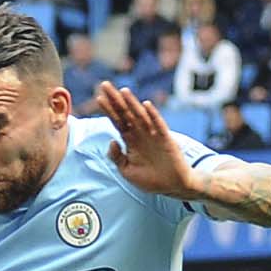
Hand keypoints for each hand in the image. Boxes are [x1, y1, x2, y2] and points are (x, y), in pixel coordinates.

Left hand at [95, 80, 198, 200]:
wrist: (172, 186)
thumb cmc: (150, 178)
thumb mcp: (127, 171)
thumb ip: (116, 157)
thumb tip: (111, 141)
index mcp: (130, 140)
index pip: (117, 121)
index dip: (108, 109)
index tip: (98, 97)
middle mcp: (140, 134)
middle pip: (125, 113)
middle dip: (115, 99)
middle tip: (104, 85)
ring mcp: (153, 135)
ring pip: (140, 115)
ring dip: (131, 103)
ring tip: (122, 91)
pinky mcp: (165, 139)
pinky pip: (158, 125)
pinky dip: (153, 115)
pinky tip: (146, 105)